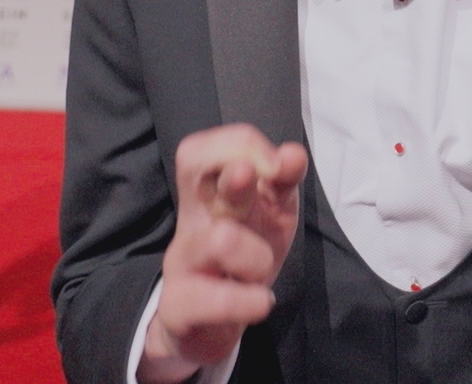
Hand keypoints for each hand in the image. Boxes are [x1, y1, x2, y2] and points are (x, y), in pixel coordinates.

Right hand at [141, 126, 307, 383]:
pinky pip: (212, 299)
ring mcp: (180, 260)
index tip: (280, 169)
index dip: (245, 146)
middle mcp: (192, 218)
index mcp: (211, 192)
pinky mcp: (178, 306)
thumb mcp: (272, 214)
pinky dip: (246, 301)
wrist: (209, 324)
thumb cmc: (245, 257)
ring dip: (257, 256)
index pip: (204, 147)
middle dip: (235, 174)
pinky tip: (260, 302)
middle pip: (192, 170)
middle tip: (253, 185)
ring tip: (260, 273)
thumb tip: (293, 152)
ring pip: (220, 239)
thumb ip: (283, 182)